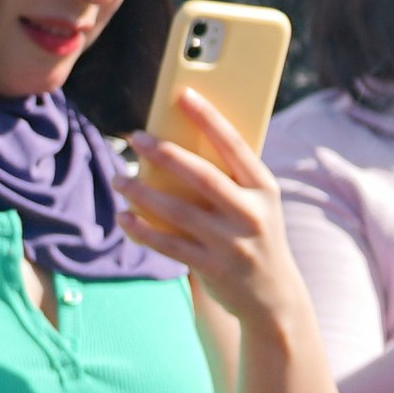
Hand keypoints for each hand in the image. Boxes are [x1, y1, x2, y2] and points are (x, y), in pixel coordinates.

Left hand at [124, 75, 299, 316]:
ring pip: (178, 212)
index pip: (235, 146)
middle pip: (203, 176)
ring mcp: (232, 243)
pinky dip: (143, 230)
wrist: (274, 296)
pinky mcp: (213, 268)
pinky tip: (124, 217)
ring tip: (119, 177)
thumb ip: (228, 181)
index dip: (209, 118)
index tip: (184, 95)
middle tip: (136, 137)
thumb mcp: (256, 205)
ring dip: (143, 193)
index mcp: (265, 189)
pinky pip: (169, 245)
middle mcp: (251, 214)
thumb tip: (176, 150)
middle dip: (166, 154)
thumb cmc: (256, 237)